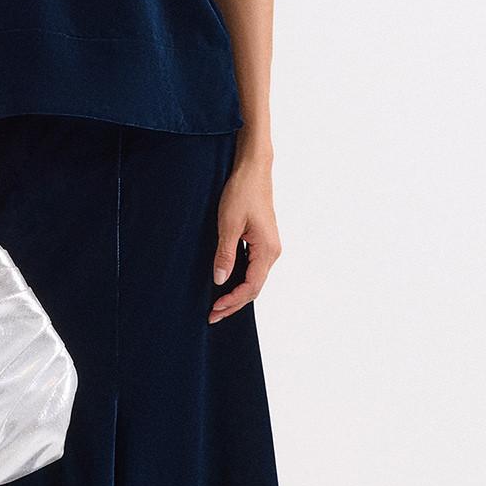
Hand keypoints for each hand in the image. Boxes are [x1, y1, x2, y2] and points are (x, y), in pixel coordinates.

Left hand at [209, 154, 279, 321]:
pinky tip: (227, 284)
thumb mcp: (228, 224)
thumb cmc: (242, 192)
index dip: (232, 301)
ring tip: (218, 305)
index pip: (251, 286)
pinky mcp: (262, 241)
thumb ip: (225, 254)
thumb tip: (220, 280)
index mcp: (267, 250)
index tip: (214, 309)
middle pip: (254, 287)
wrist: (253, 170)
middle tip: (212, 315)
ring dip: (237, 293)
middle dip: (234, 303)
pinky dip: (240, 280)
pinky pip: (253, 268)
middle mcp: (272, 251)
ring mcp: (269, 247)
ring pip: (254, 279)